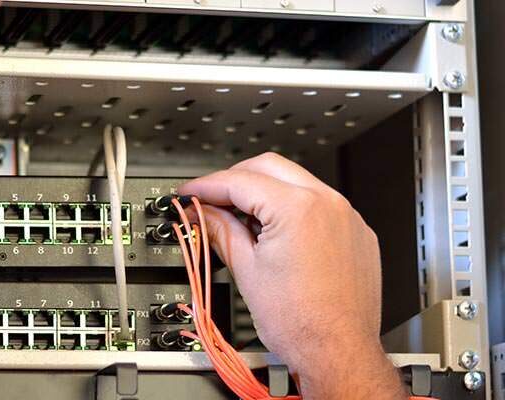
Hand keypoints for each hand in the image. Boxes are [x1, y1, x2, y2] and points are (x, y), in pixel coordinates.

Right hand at [179, 153, 406, 399]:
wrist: (338, 353)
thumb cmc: (301, 323)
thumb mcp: (246, 270)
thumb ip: (220, 231)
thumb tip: (202, 215)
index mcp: (297, 208)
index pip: (239, 181)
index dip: (206, 186)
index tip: (190, 194)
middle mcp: (327, 203)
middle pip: (268, 167)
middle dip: (234, 179)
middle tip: (210, 201)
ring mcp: (347, 216)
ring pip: (296, 181)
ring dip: (264, 191)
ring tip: (241, 221)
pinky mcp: (357, 233)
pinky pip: (320, 204)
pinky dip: (293, 208)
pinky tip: (275, 233)